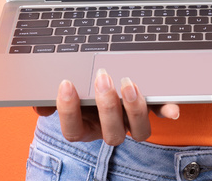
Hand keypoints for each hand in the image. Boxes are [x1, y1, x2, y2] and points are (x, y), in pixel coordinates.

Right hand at [32, 69, 179, 145]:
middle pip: (111, 135)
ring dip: (135, 109)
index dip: (69, 111)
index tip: (66, 84)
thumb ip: (50, 97)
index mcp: (85, 127)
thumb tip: (39, 103)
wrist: (103, 81)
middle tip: (102, 78)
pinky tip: (172, 107)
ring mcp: (132, 123)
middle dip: (107, 107)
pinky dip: (167, 110)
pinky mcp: (152, 111)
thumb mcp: (66, 91)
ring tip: (129, 83)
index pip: (73, 132)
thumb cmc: (81, 87)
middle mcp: (110, 129)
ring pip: (138, 132)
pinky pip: (161, 115)